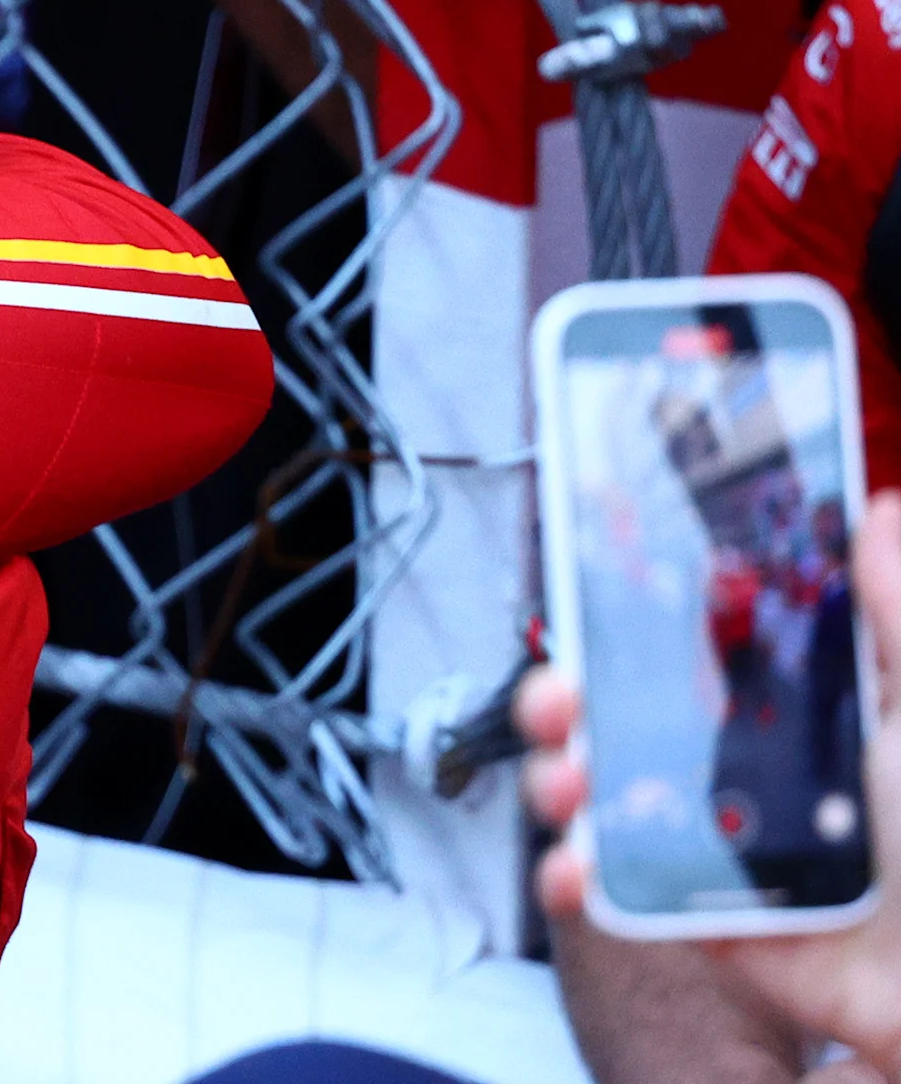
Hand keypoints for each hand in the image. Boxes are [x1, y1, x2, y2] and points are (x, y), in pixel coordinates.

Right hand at [522, 491, 900, 1073]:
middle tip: (563, 690)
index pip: (697, 639)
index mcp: (800, 704)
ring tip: (569, 781)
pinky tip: (580, 867)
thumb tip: (874, 511)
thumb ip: (898, 613)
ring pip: (601, 790)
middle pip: (621, 708)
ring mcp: (719, 837)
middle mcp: (748, 763)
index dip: (629, 605)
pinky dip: (576, 876)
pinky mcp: (702, 913)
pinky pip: (615, 889)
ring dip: (558, 775)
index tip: (585, 574)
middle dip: (565, 690)